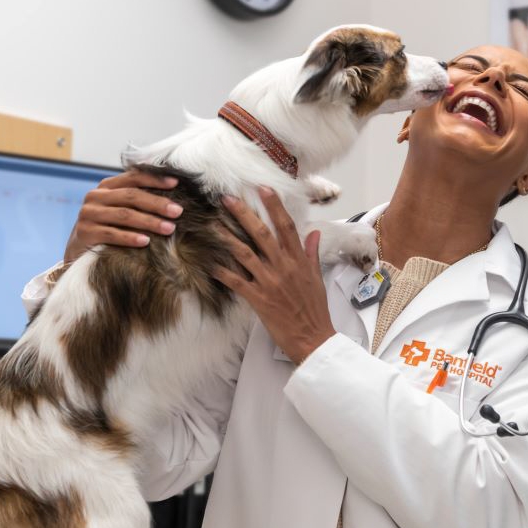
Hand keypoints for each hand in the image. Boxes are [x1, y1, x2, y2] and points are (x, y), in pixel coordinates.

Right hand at [63, 169, 184, 262]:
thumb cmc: (106, 228)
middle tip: (178, 212)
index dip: (155, 179)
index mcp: (106, 187)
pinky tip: (146, 242)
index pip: (133, 177)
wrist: (77, 250)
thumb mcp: (118, 210)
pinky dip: (130, 237)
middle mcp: (95, 196)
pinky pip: (112, 234)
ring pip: (124, 215)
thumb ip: (136, 200)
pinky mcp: (85, 232)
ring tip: (169, 228)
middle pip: (131, 196)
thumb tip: (172, 196)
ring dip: (149, 222)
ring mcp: (88, 214)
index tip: (176, 183)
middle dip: (157, 203)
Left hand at [213, 188, 335, 364]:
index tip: (263, 188)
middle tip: (227, 199)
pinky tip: (209, 264)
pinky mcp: (258, 299)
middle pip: (261, 234)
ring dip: (227, 238)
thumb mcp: (317, 278)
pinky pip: (237, 282)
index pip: (286, 226)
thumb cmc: (315, 310)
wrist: (313, 338)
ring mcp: (269, 282)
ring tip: (212, 224)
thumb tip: (313, 233)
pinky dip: (222, 273)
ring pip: (245, 254)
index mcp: (299, 260)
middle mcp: (283, 267)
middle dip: (243, 214)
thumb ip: (312, 254)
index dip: (274, 206)